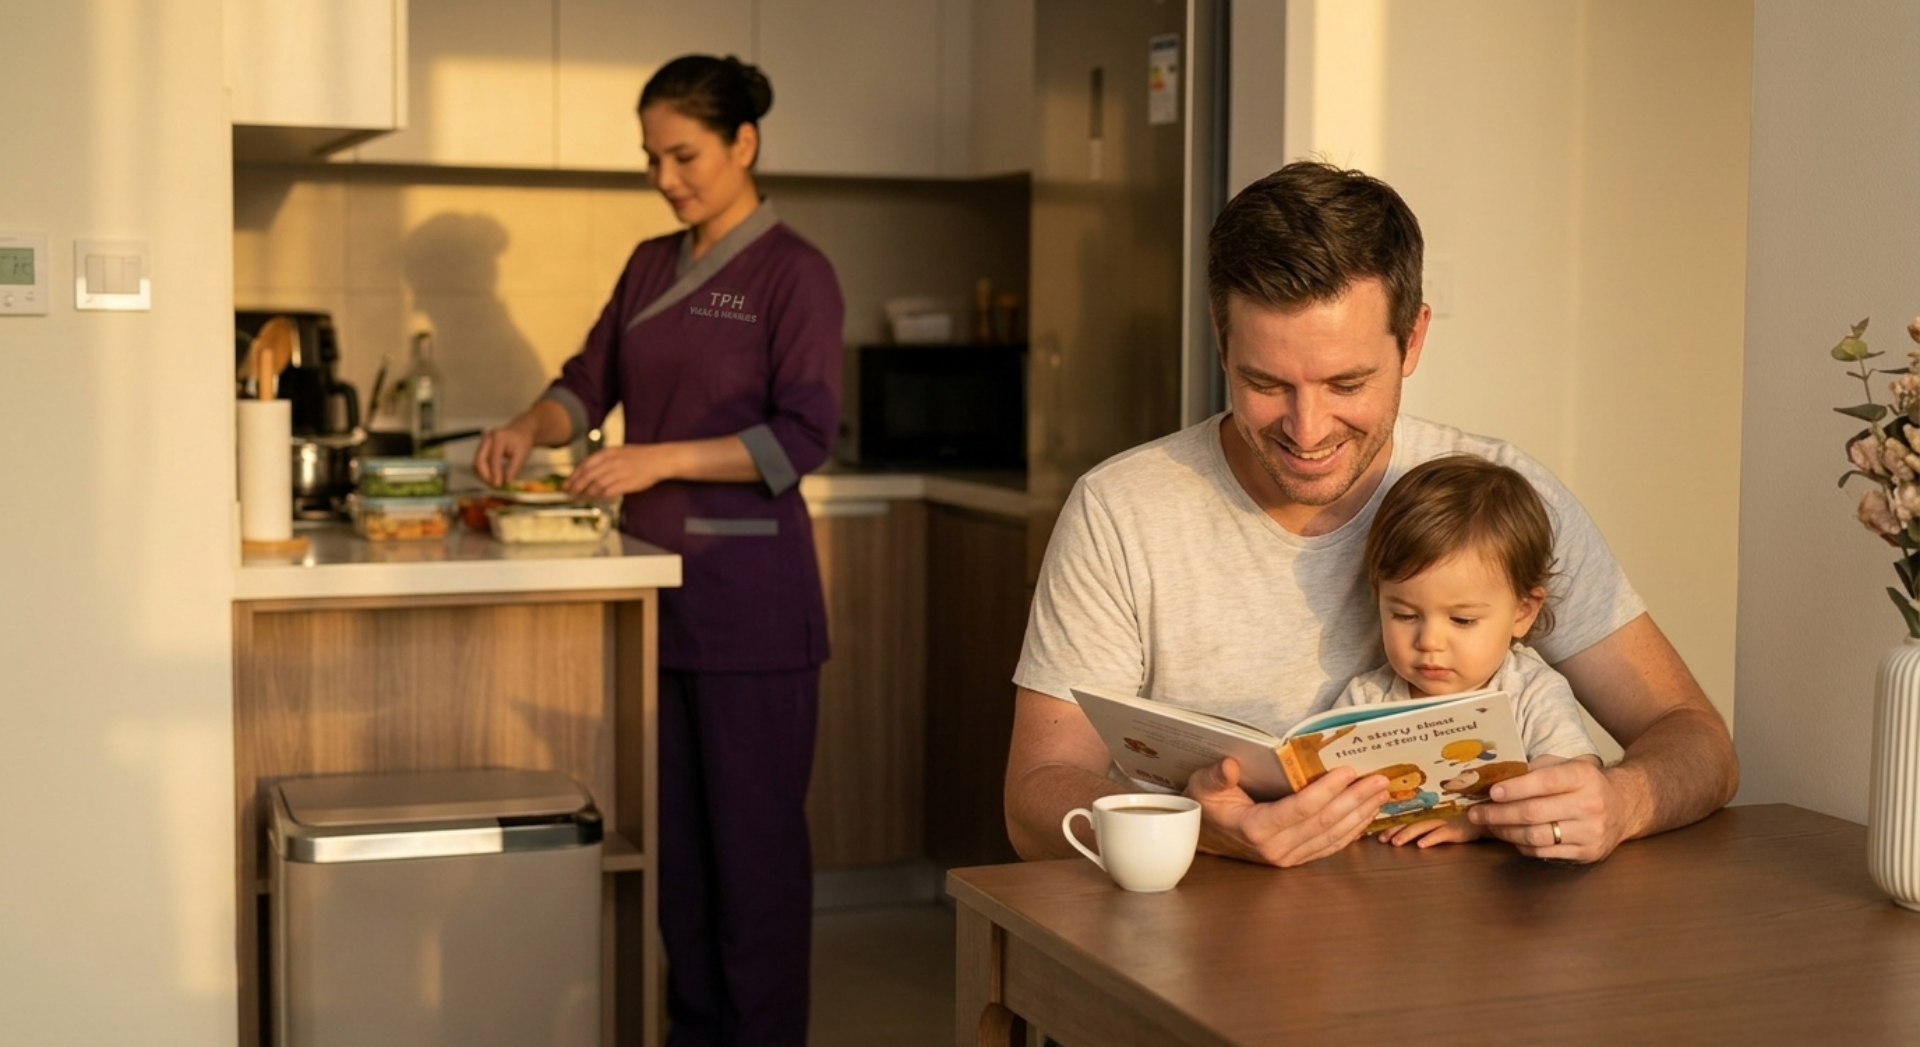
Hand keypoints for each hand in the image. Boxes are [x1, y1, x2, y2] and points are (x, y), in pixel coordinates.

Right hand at [474, 425, 534, 486]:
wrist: (520, 432)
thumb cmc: (522, 443)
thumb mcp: (522, 456)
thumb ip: (513, 469)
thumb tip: (505, 482)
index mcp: (498, 438)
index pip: (493, 459)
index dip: (494, 473)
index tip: (498, 485)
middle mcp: (487, 439)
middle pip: (479, 461)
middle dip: (485, 476)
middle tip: (495, 486)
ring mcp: (482, 443)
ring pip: (476, 464)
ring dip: (483, 476)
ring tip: (495, 482)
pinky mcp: (481, 448)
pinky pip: (478, 463)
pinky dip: (484, 472)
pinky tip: (493, 477)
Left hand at [565, 444, 677, 499]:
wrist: (658, 460)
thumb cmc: (639, 456)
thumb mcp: (618, 452)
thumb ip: (603, 461)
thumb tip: (586, 472)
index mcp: (608, 453)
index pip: (585, 465)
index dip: (573, 476)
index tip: (566, 484)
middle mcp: (611, 462)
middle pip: (588, 476)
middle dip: (576, 486)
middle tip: (569, 494)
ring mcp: (619, 472)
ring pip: (596, 485)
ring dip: (587, 493)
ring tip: (582, 498)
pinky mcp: (627, 483)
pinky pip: (609, 491)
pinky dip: (601, 496)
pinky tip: (597, 498)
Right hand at [1184, 758, 1388, 867]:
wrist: (1202, 837)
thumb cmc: (1204, 806)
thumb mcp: (1202, 786)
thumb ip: (1216, 776)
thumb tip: (1230, 765)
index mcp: (1256, 829)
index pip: (1300, 808)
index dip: (1327, 790)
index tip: (1348, 771)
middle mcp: (1276, 848)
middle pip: (1325, 822)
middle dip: (1355, 799)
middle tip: (1378, 779)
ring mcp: (1288, 857)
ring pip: (1333, 836)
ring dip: (1360, 813)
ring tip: (1380, 792)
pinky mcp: (1297, 858)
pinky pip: (1331, 845)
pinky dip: (1353, 829)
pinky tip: (1367, 814)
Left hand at [1377, 814, 1481, 847]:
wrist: (1486, 820)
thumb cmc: (1462, 823)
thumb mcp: (1443, 825)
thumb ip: (1427, 828)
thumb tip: (1409, 838)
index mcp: (1428, 817)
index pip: (1406, 822)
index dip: (1391, 828)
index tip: (1378, 837)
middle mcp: (1433, 818)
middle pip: (1410, 824)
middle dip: (1394, 832)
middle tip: (1381, 840)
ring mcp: (1445, 822)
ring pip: (1422, 828)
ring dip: (1407, 835)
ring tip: (1395, 843)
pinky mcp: (1456, 830)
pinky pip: (1441, 834)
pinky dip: (1430, 839)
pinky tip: (1421, 845)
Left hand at [1466, 756, 1623, 862]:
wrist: (1624, 807)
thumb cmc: (1585, 784)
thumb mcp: (1567, 766)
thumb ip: (1536, 769)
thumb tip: (1495, 776)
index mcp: (1583, 777)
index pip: (1544, 782)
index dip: (1515, 788)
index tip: (1491, 792)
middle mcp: (1590, 805)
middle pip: (1534, 813)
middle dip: (1498, 813)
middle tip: (1476, 813)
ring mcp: (1591, 832)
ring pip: (1536, 836)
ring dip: (1505, 832)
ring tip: (1488, 825)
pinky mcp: (1588, 853)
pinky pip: (1544, 853)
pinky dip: (1521, 845)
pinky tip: (1510, 836)